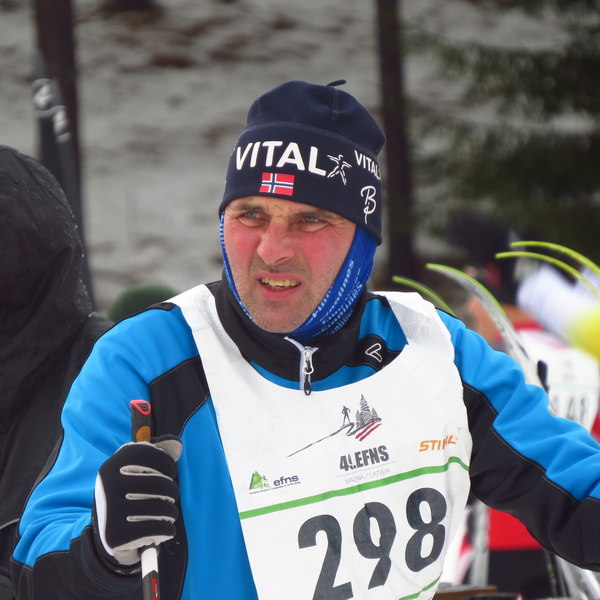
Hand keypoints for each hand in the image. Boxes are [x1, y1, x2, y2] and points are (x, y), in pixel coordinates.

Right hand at [93, 436, 181, 565]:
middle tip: (170, 496)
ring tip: (168, 514)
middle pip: (160, 484)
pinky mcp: (118, 535)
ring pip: (162, 508)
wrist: (105, 533)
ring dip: (170, 512)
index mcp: (112, 466)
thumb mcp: (131, 471)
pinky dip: (168, 530)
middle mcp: (109, 485)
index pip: (148, 454)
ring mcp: (112, 511)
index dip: (166, 463)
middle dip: (171, 491)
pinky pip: (158, 529)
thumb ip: (154, 455)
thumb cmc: (126, 495)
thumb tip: (176, 445)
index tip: (170, 472)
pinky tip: (165, 529)